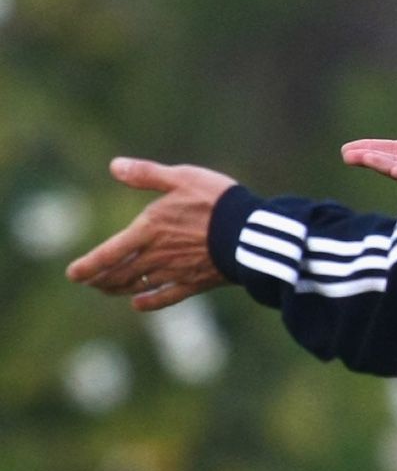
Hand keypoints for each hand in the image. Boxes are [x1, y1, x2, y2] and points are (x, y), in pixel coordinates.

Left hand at [66, 158, 236, 310]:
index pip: (108, 254)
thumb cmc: (217, 201)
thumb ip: (147, 174)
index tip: (72, 274)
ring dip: (118, 289)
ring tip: (107, 289)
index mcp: (148, 230)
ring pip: (138, 286)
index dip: (87, 266)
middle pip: (119, 275)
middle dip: (100, 280)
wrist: (250, 232)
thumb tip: (114, 165)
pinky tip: (138, 304)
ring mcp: (176, 272)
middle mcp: (157, 256)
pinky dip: (148, 302)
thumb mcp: (182, 178)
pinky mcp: (196, 283)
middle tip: (88, 282)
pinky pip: (166, 297)